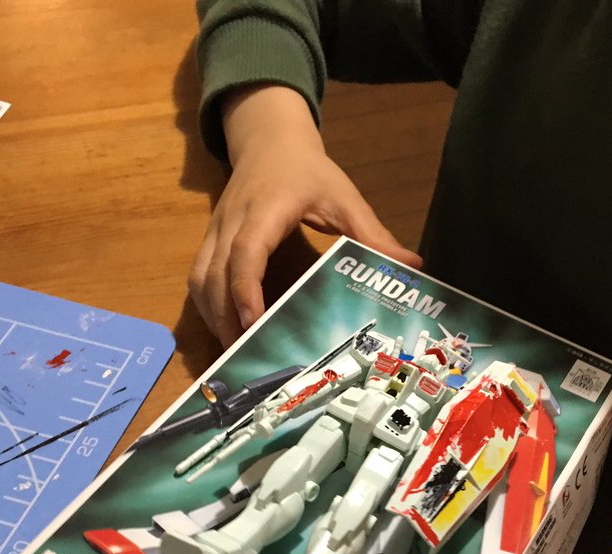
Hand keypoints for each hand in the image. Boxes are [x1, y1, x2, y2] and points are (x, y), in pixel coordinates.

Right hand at [189, 86, 421, 348]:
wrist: (269, 139)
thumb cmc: (308, 170)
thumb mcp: (344, 197)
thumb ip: (373, 234)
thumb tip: (412, 265)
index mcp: (266, 209)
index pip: (246, 250)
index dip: (246, 287)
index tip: (254, 321)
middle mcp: (233, 222)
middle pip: (216, 273)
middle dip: (228, 317)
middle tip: (247, 355)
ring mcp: (216, 231)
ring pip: (201, 279)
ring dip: (214, 317)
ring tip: (236, 352)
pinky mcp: (210, 241)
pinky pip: (199, 277)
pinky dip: (208, 307)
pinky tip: (227, 330)